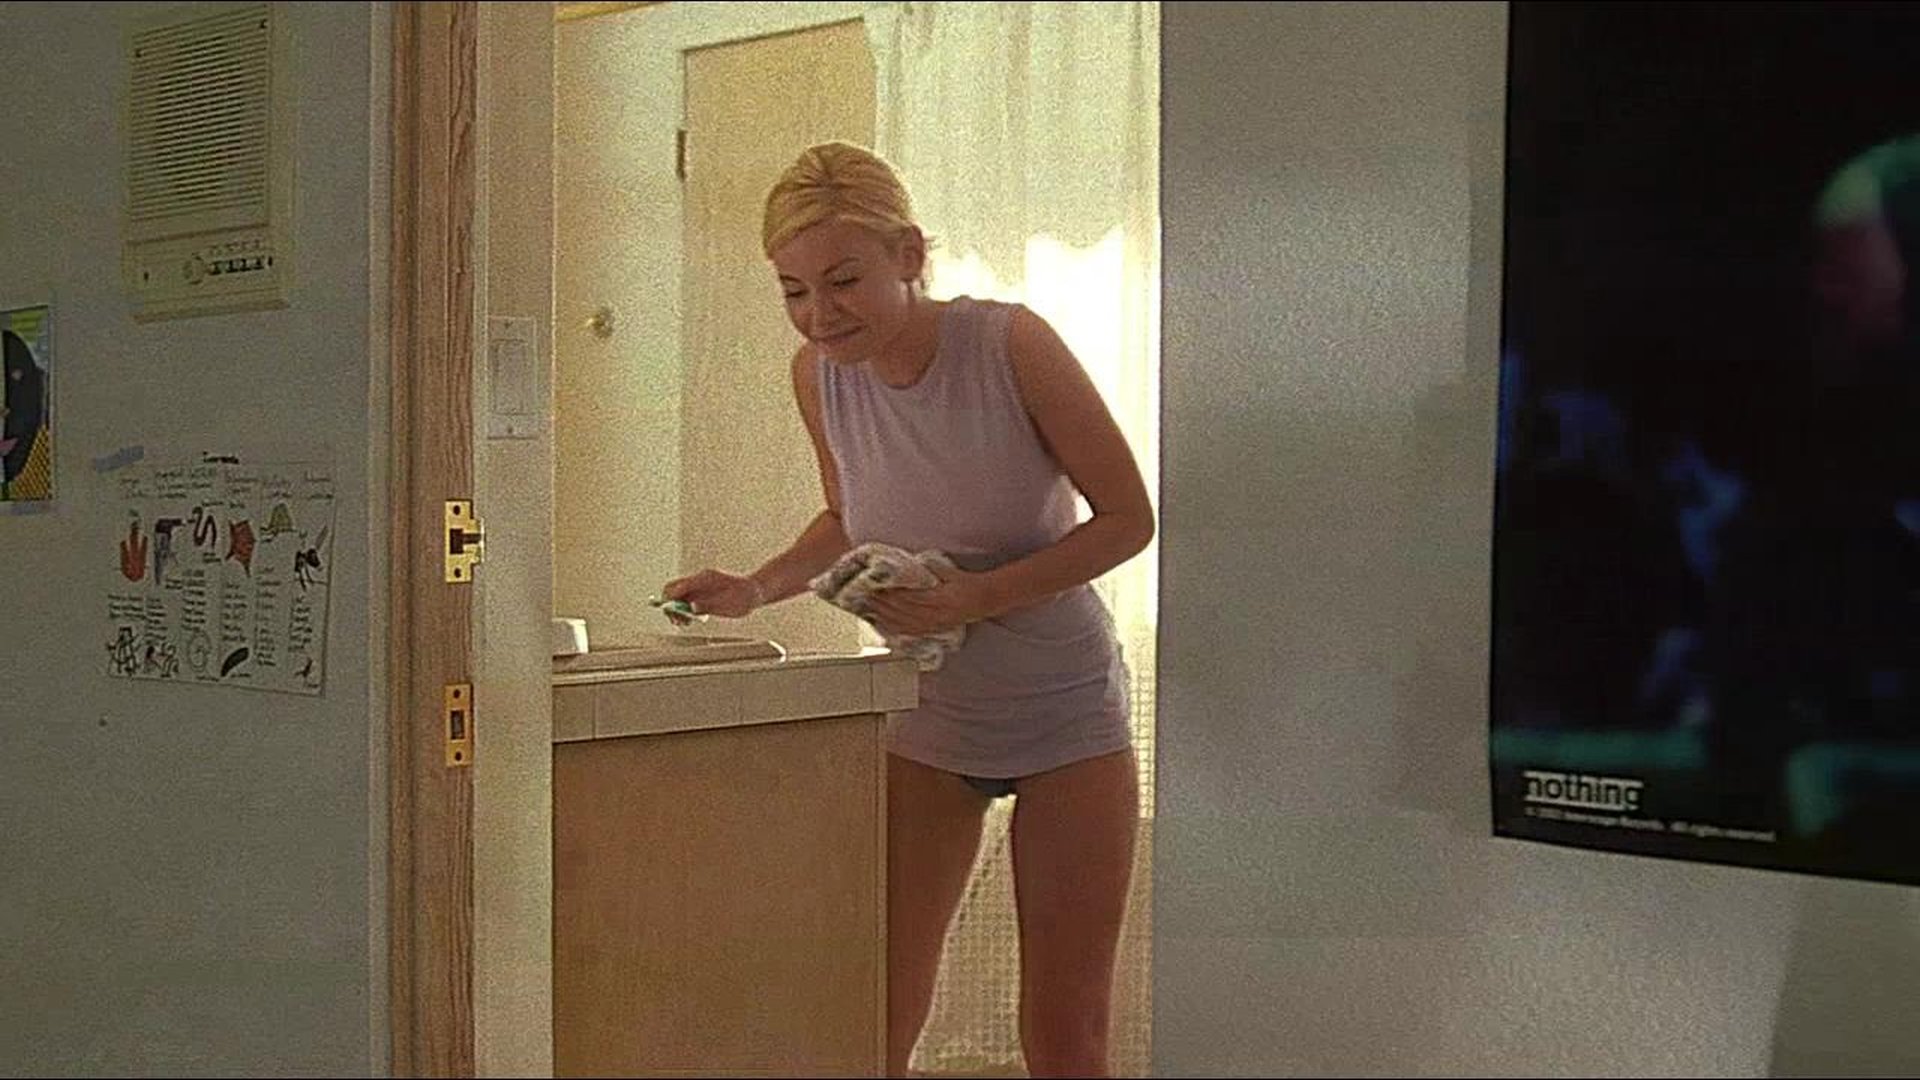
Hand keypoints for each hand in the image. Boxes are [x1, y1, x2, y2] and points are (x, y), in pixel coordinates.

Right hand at [660, 569, 763, 618]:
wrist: (755, 591)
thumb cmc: (746, 596)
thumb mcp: (729, 604)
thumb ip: (708, 605)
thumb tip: (690, 608)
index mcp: (706, 578)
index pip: (680, 585)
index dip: (672, 599)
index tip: (672, 613)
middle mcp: (700, 580)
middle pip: (673, 589)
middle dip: (670, 605)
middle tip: (677, 621)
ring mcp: (700, 585)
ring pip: (677, 595)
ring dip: (676, 609)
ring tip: (683, 623)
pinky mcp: (702, 593)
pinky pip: (685, 600)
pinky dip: (683, 610)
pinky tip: (690, 619)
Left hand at [863, 563, 994, 635]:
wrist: (984, 600)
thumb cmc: (967, 584)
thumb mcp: (950, 572)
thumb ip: (931, 569)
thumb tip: (911, 564)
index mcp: (938, 598)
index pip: (907, 598)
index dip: (889, 594)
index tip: (875, 588)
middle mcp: (934, 615)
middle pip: (902, 611)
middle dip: (882, 605)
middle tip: (864, 597)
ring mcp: (933, 624)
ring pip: (903, 623)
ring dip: (885, 617)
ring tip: (869, 610)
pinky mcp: (933, 629)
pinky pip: (910, 631)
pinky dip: (895, 628)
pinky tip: (883, 625)